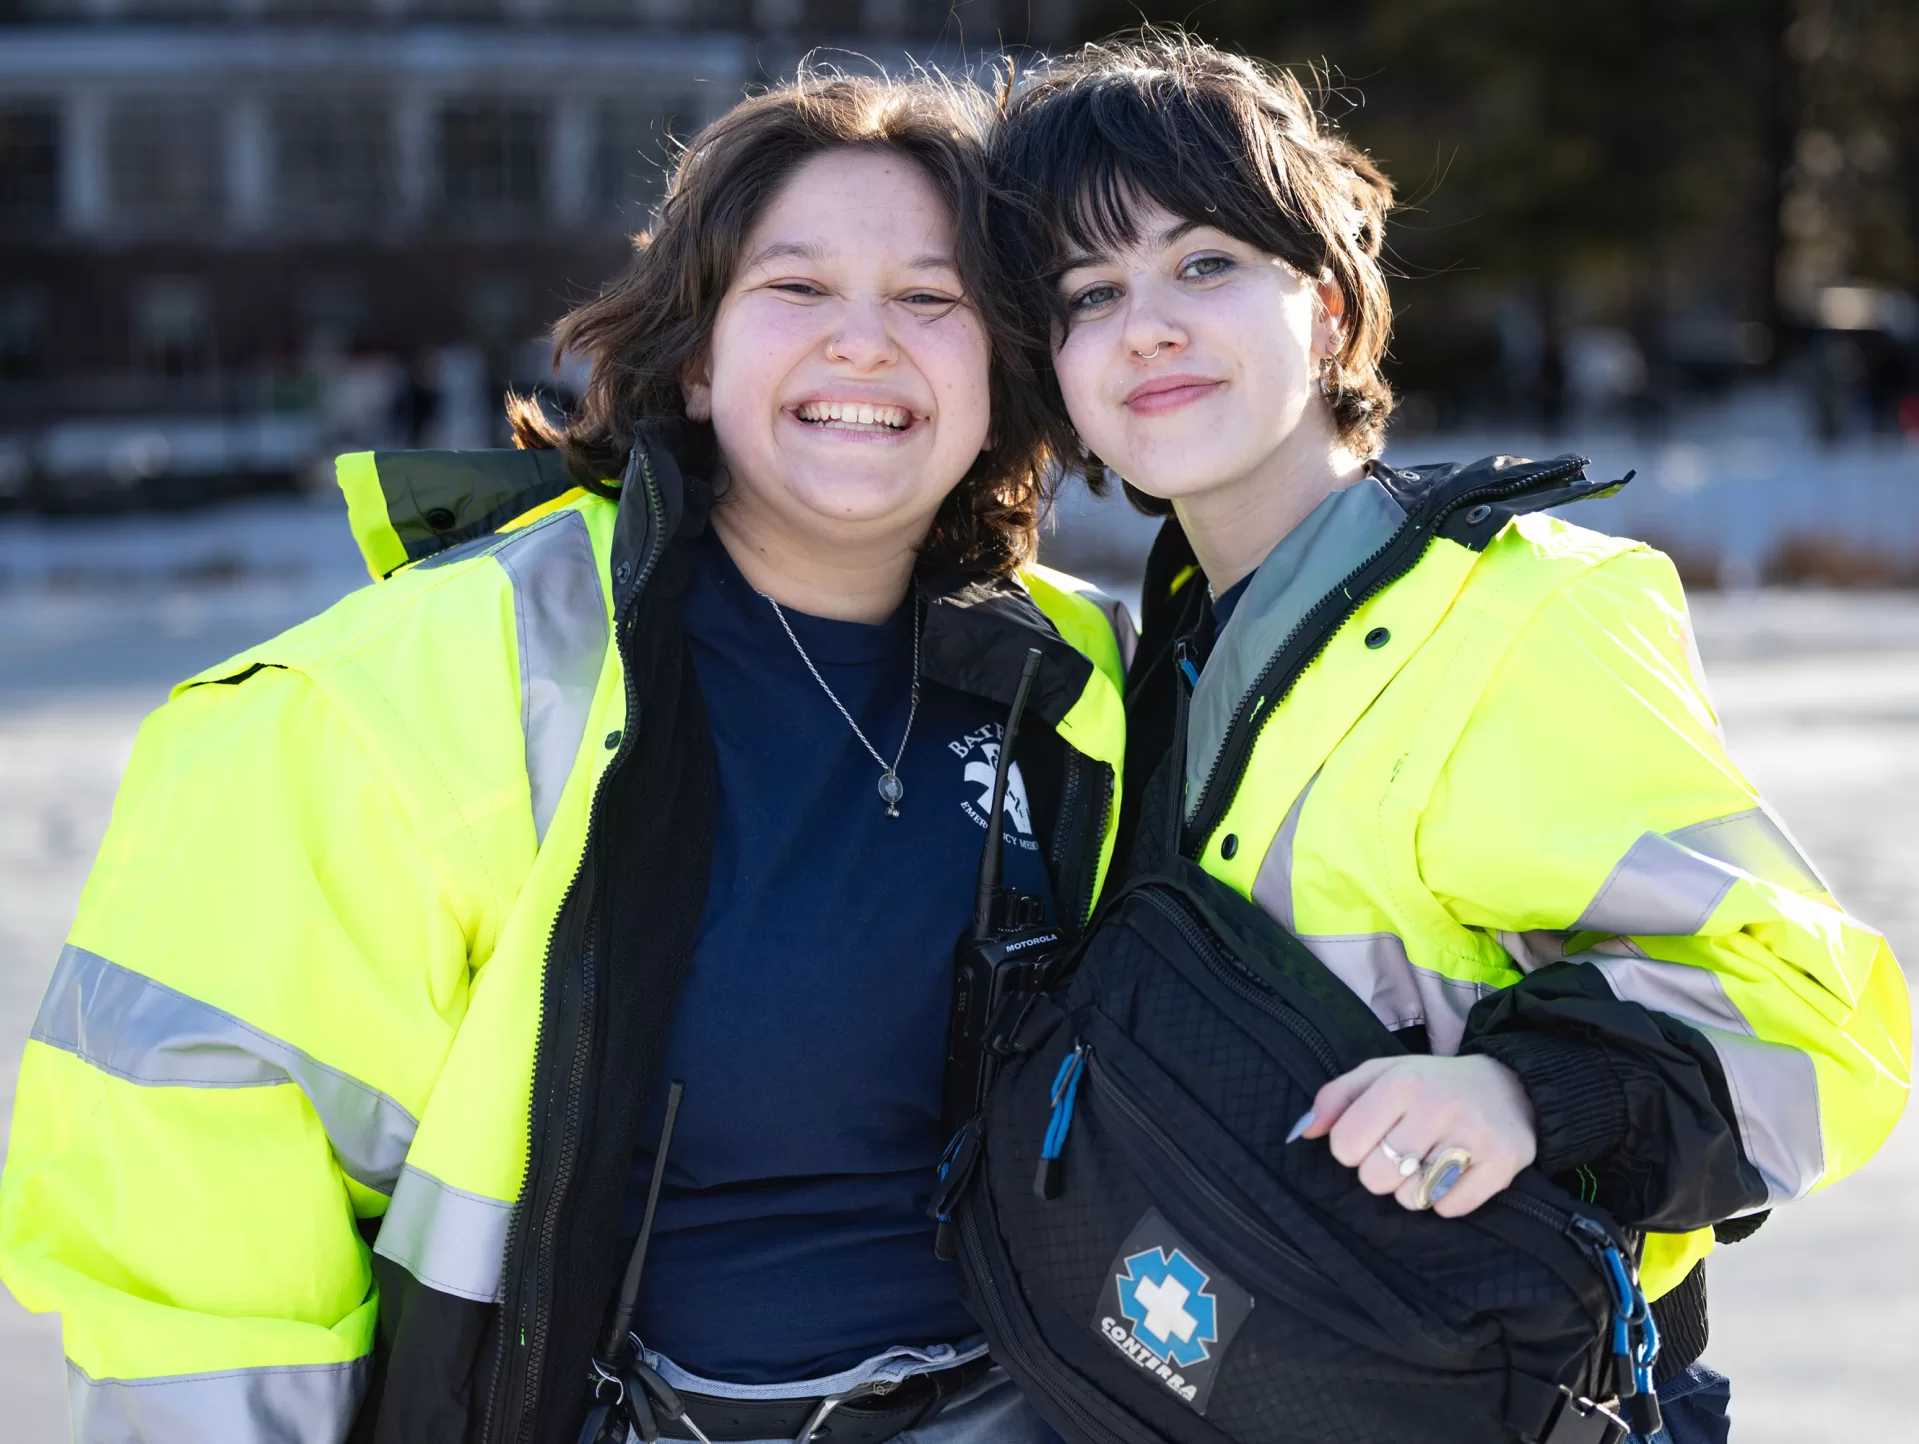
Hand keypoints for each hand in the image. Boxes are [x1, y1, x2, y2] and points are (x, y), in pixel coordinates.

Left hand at [1293, 1055, 1536, 1216]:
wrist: (1510, 1086)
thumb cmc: (1431, 1085)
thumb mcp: (1381, 1074)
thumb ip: (1336, 1098)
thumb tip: (1304, 1131)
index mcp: (1402, 1081)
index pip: (1345, 1144)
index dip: (1351, 1149)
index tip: (1369, 1139)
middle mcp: (1439, 1105)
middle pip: (1376, 1177)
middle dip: (1381, 1172)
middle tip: (1401, 1153)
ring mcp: (1474, 1136)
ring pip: (1412, 1197)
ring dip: (1412, 1189)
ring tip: (1427, 1162)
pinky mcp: (1502, 1164)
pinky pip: (1450, 1209)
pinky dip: (1446, 1200)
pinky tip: (1454, 1174)